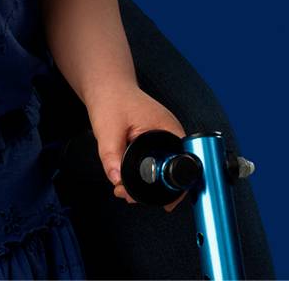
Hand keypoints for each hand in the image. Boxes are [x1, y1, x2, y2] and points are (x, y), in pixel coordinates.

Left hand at [88, 87, 186, 207]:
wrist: (106, 84)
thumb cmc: (111, 98)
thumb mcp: (109, 129)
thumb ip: (111, 155)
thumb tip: (117, 180)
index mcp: (168, 129)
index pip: (183, 163)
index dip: (177, 186)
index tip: (167, 203)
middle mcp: (170, 133)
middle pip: (173, 170)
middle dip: (156, 190)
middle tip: (130, 197)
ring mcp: (162, 136)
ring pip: (162, 167)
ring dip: (146, 183)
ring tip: (123, 191)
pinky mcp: (153, 139)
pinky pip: (155, 161)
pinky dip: (143, 173)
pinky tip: (127, 180)